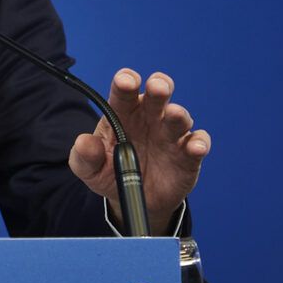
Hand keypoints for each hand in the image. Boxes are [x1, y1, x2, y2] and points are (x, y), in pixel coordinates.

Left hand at [68, 69, 207, 234]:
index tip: (125, 81)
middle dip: (159, 86)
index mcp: (122, 113)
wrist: (133, 200)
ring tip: (174, 114)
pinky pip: (198, 143)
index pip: (124, 91)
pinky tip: (195, 147)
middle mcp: (149, 118)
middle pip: (156, 95)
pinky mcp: (188, 154)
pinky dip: (199, 143)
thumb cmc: (110, 173)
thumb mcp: (89, 169)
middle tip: (157, 87)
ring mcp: (170, 134)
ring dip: (179, 114)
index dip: (126, 82)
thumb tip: (83, 143)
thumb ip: (84, 156)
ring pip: (179, 117)